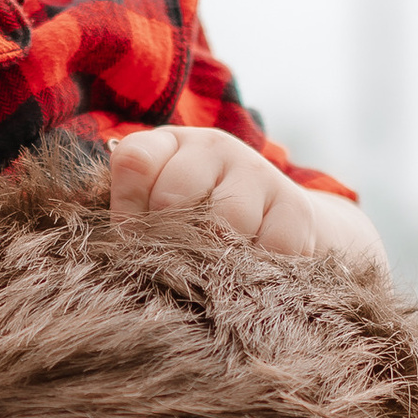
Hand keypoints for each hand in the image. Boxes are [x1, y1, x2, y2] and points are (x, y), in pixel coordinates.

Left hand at [106, 126, 383, 268]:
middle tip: (178, 264)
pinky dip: (258, 270)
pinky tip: (253, 273)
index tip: (134, 237)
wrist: (279, 232)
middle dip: (170, 241)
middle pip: (174, 195)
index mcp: (170, 144)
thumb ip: (135, 222)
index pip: (134, 161)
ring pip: (225, 221)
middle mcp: (213, 147)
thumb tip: (122, 252)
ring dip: (216, 259)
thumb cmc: (199, 230)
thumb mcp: (159, 217)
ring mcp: (257, 171)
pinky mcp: (295, 206)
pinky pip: (270, 246)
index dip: (127, 208)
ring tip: (216, 272)